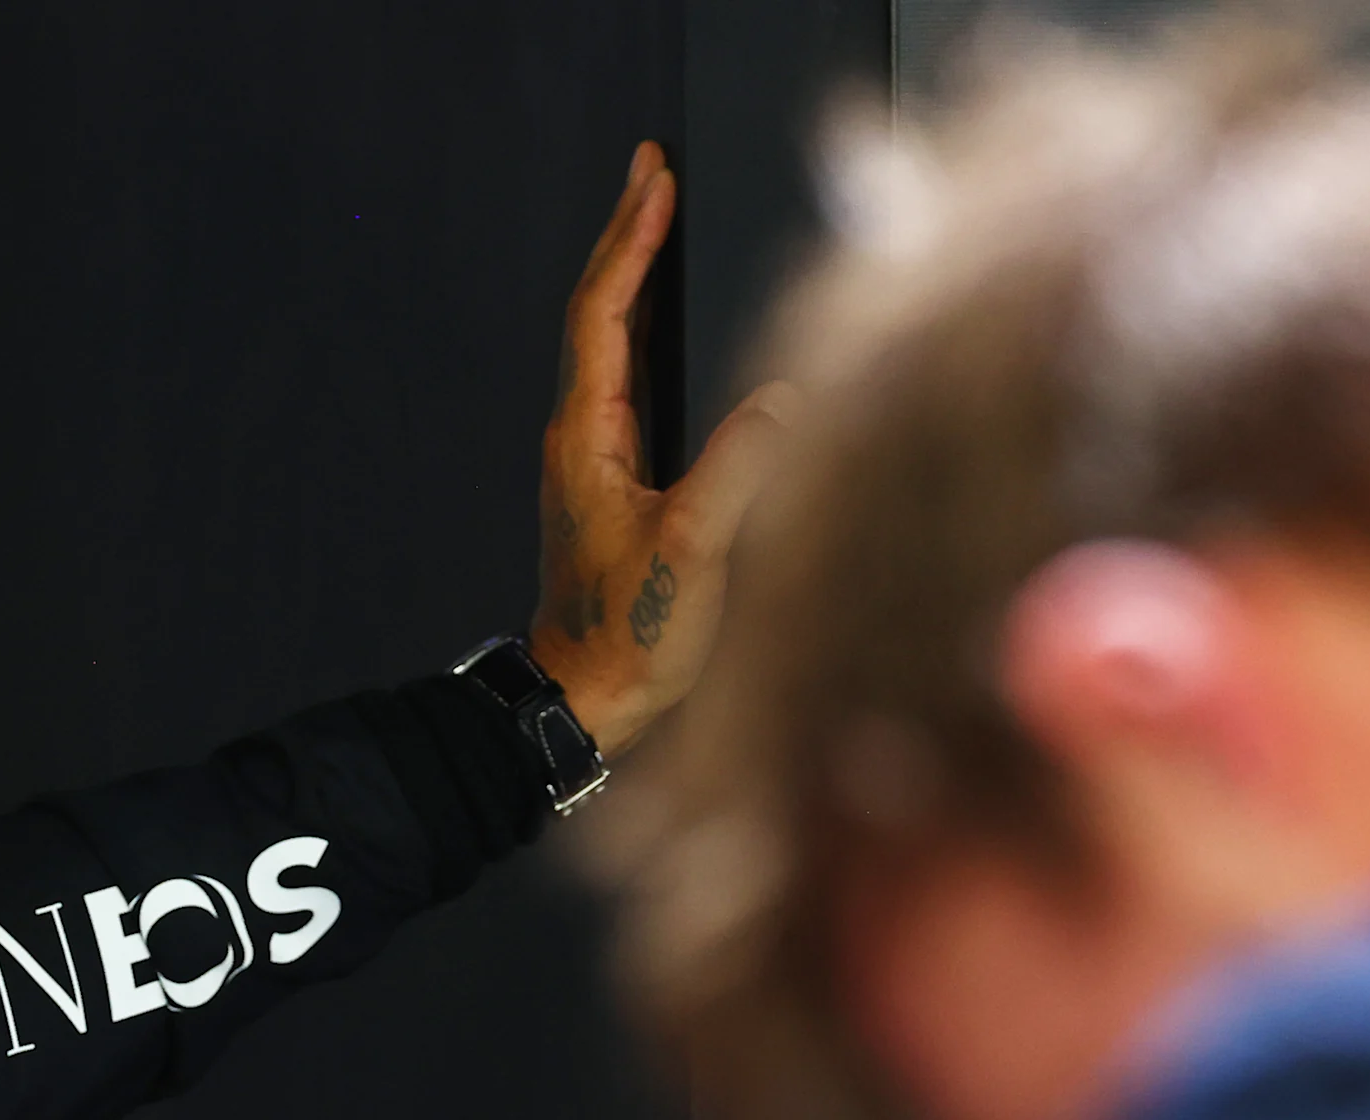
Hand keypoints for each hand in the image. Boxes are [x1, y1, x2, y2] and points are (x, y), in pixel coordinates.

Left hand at [531, 143, 798, 756]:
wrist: (585, 699)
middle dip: (629, 236)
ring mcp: (595, 458)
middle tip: (652, 170)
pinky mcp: (616, 481)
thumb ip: (738, 469)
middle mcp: (582, 437)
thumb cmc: (627, 636)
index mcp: (588, 437)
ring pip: (612, 342)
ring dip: (636, 275)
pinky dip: (647, 328)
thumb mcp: (692, 550)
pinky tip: (671, 319)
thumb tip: (787, 399)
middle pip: (601, 310)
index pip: (603, 312)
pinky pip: (629, 379)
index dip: (631, 241)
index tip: (655, 180)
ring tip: (661, 218)